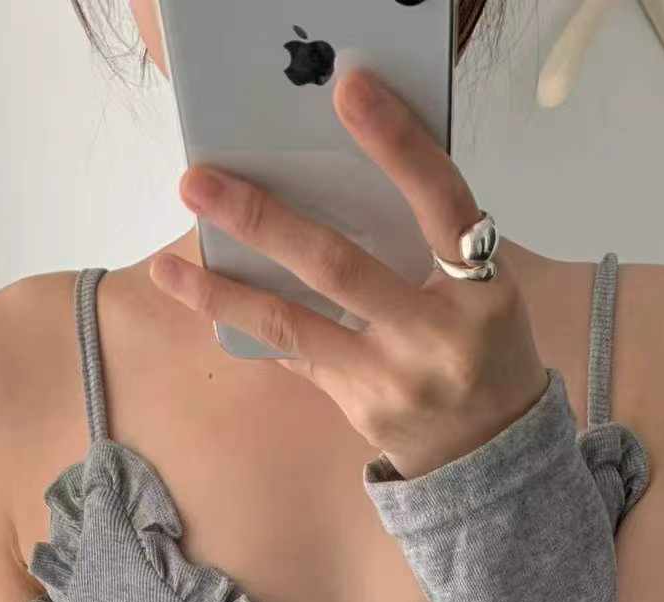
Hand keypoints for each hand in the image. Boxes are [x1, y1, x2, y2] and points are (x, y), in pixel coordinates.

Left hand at [148, 67, 548, 480]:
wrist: (495, 448)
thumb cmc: (485, 346)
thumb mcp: (482, 288)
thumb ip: (430, 238)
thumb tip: (332, 178)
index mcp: (480, 289)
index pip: (438, 202)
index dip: (398, 145)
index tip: (349, 91)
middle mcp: (434, 336)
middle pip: (338, 267)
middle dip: (262, 220)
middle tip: (198, 182)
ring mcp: (391, 378)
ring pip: (294, 326)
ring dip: (222, 293)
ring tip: (168, 266)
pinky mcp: (358, 406)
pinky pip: (294, 355)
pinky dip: (250, 323)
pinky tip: (204, 298)